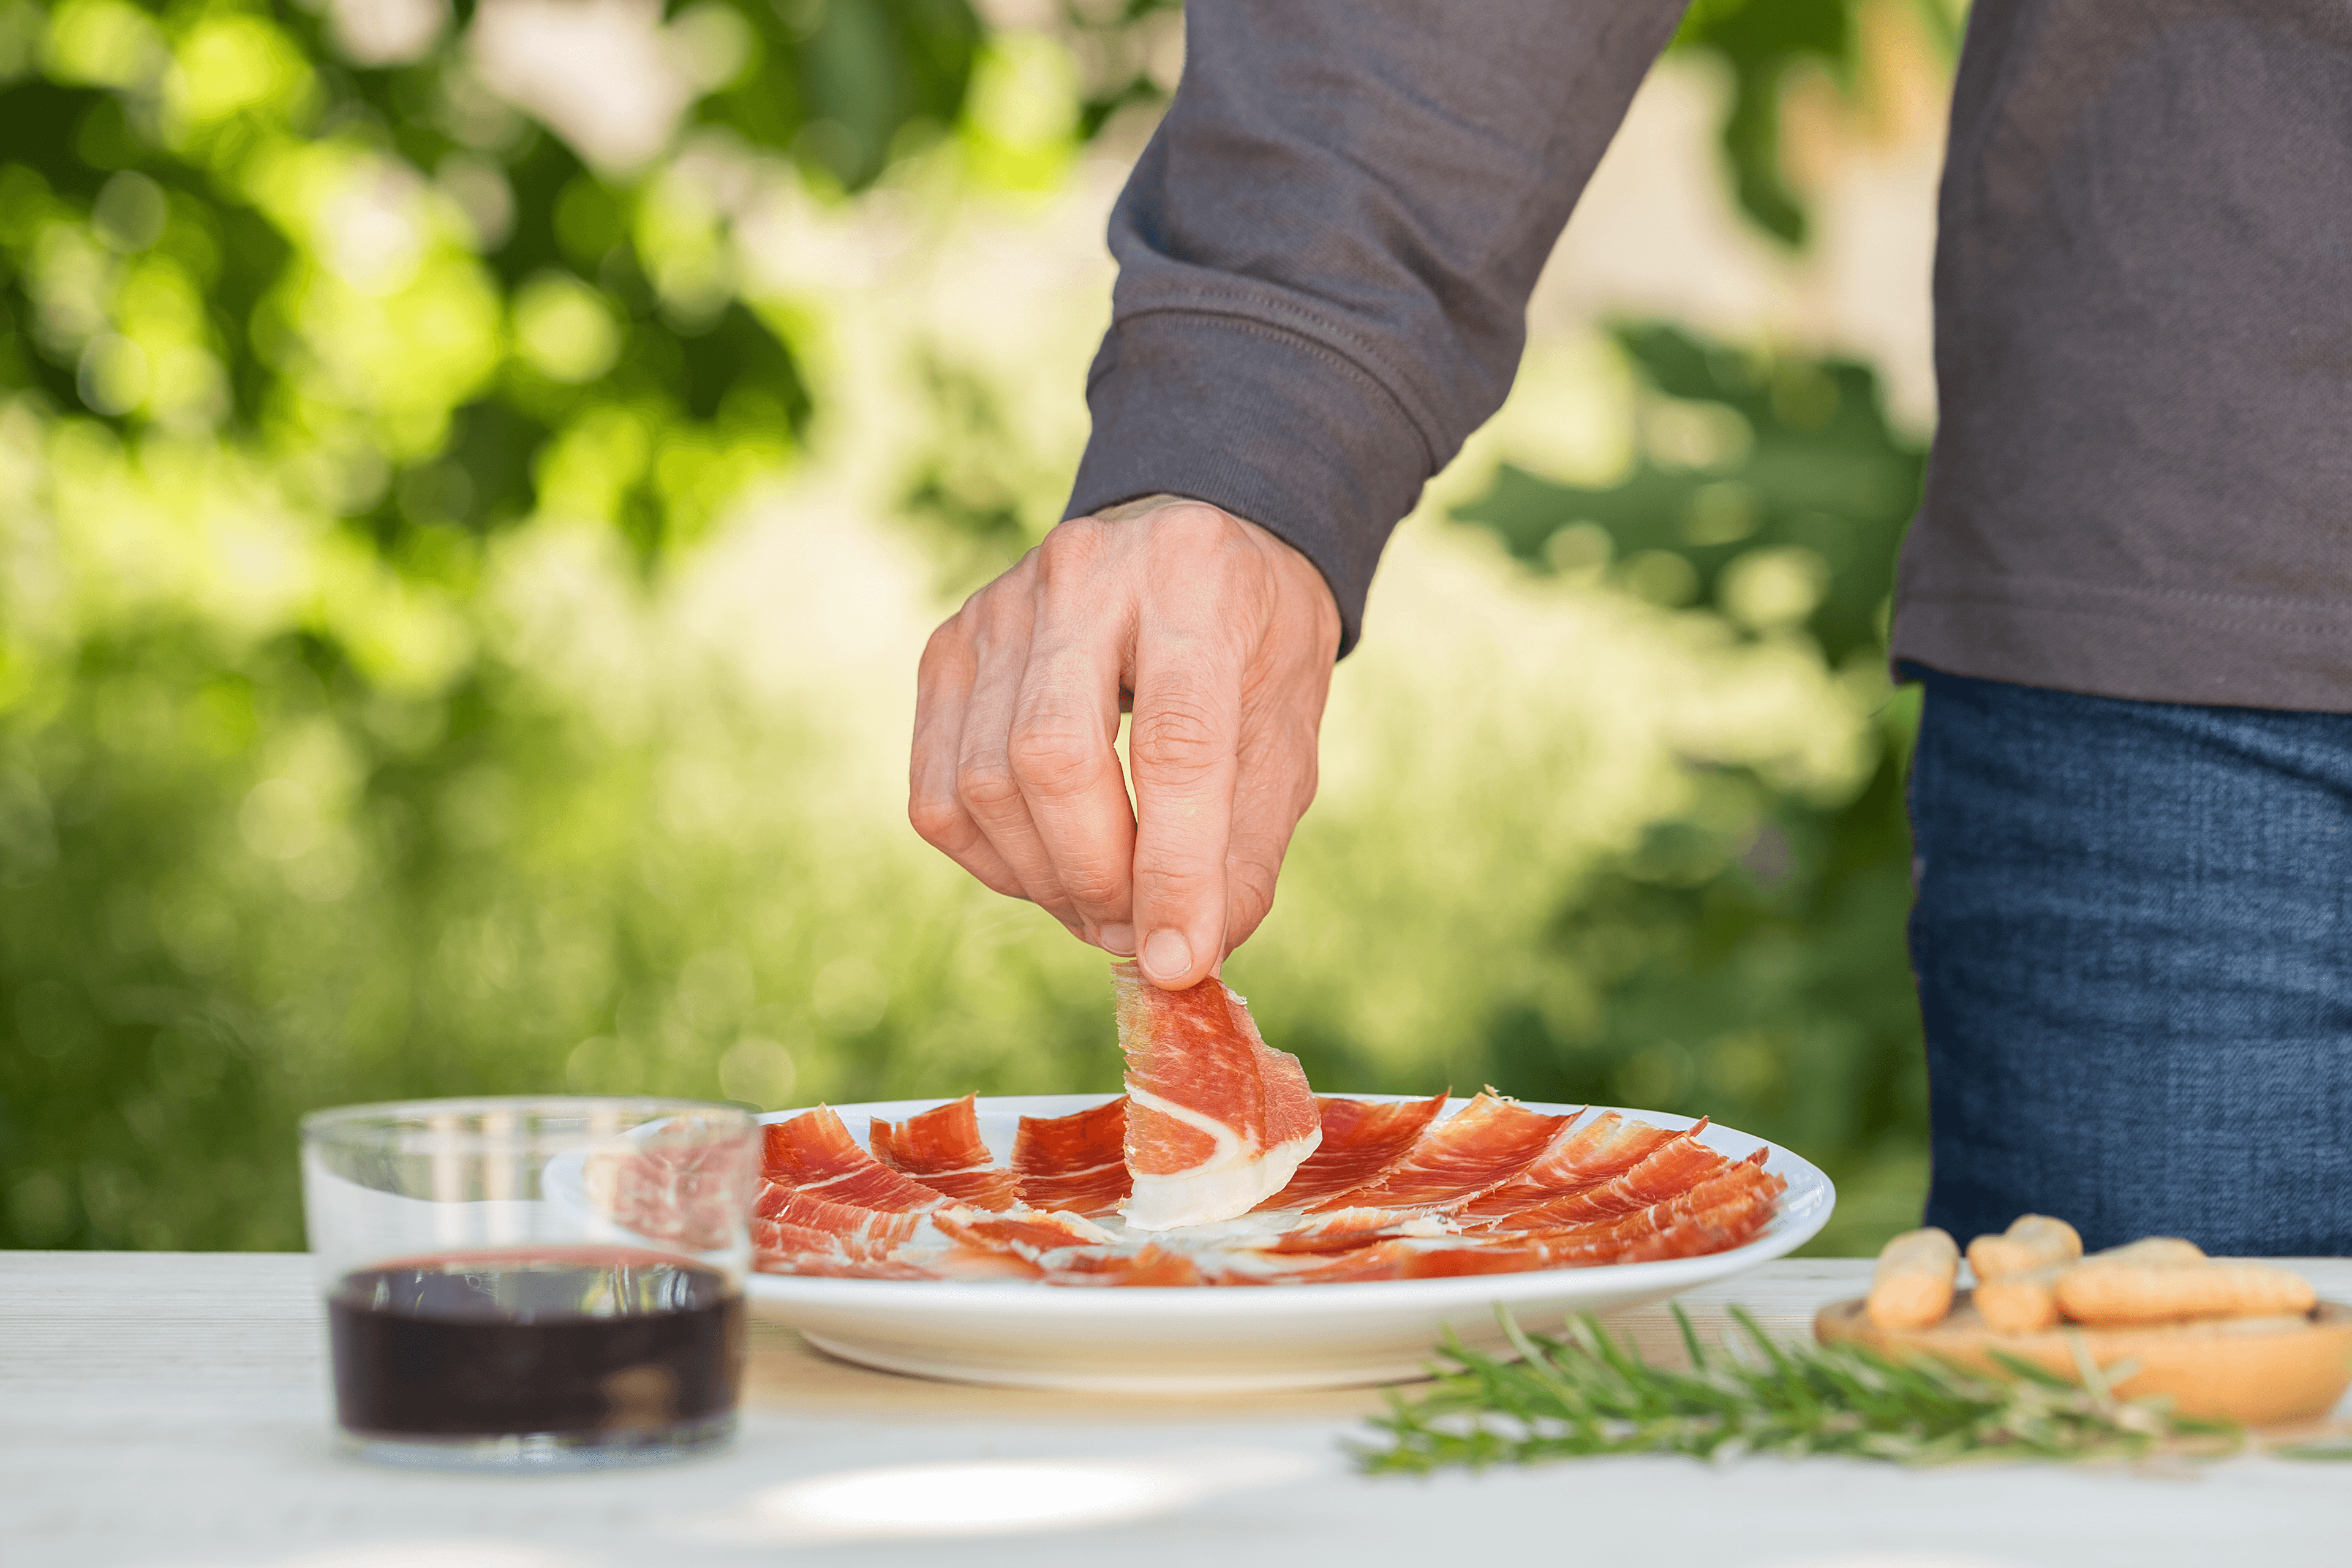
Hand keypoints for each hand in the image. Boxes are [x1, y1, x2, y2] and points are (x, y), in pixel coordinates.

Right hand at [910, 498, 1342, 988]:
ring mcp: (999, 608)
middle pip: (1052, 757)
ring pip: (984, 783)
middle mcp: (1085, 573)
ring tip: (1106, 904)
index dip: (1175, 866)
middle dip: (1095, 877)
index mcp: (1195, 580)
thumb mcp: (1286, 733)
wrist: (1189, 539)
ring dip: (1045, 881)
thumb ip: (1247, 848)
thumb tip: (1183, 960)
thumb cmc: (1250, 646)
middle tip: (1139, 931)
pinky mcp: (948, 648)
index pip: (1176, 739)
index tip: (1179, 960)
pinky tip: (1049, 864)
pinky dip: (993, 859)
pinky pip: (937, 792)